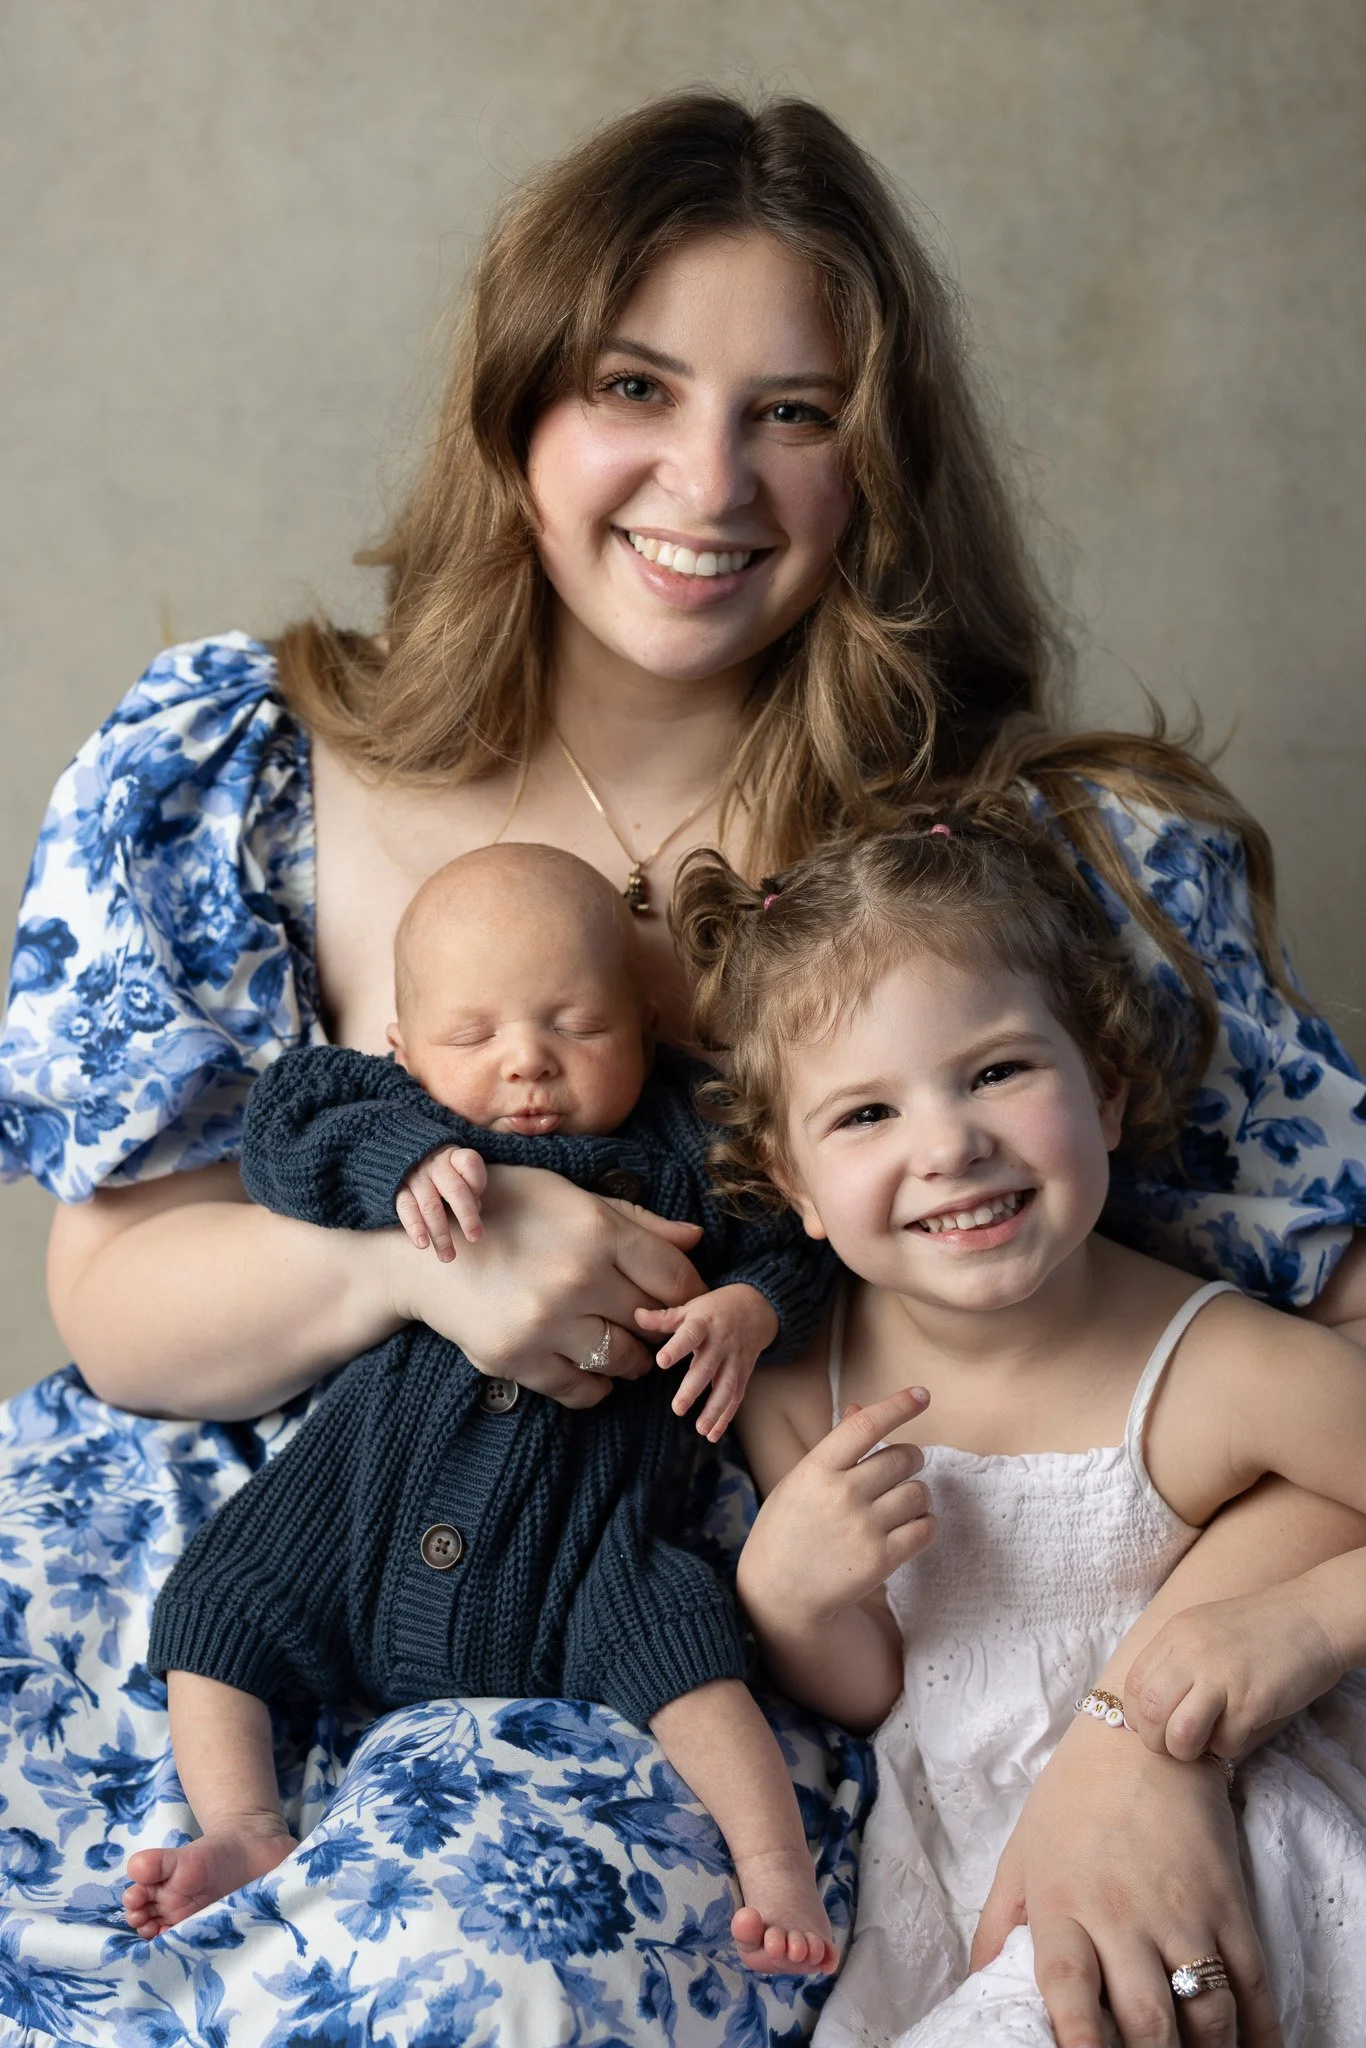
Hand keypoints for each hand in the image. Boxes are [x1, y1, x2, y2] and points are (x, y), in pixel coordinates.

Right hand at [382, 1165, 704, 1409]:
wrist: (427, 1256)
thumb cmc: (505, 1214)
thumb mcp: (570, 1199)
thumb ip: (635, 1221)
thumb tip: (695, 1239)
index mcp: (597, 1231)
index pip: (676, 1277)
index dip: (691, 1294)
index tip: (687, 1302)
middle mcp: (577, 1277)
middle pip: (655, 1321)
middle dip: (661, 1326)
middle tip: (650, 1324)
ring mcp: (546, 1323)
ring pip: (626, 1361)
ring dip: (633, 1359)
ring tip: (621, 1345)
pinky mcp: (519, 1359)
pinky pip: (584, 1390)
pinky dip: (596, 1385)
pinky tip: (588, 1366)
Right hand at [395, 1146, 486, 1258]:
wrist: (399, 1153)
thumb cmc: (441, 1169)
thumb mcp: (456, 1168)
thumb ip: (469, 1186)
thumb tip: (476, 1208)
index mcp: (453, 1156)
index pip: (470, 1163)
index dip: (477, 1182)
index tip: (478, 1199)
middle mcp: (435, 1165)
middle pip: (455, 1190)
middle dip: (467, 1216)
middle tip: (475, 1238)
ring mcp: (415, 1177)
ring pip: (431, 1206)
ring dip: (441, 1233)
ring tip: (448, 1256)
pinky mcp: (398, 1190)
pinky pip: (407, 1209)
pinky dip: (415, 1228)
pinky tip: (423, 1244)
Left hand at [635, 1283, 778, 1440]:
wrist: (757, 1307)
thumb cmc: (716, 1309)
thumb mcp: (692, 1307)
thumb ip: (664, 1318)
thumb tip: (636, 1316)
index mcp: (704, 1324)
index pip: (690, 1334)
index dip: (677, 1347)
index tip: (662, 1361)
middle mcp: (721, 1343)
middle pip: (707, 1367)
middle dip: (693, 1389)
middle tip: (677, 1408)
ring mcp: (734, 1360)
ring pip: (726, 1387)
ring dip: (714, 1410)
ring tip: (700, 1429)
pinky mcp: (743, 1374)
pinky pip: (736, 1397)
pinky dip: (726, 1417)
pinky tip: (712, 1434)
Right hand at [739, 1386, 935, 1628]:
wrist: (777, 1593)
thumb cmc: (787, 1528)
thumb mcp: (799, 1481)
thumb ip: (833, 1446)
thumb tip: (860, 1407)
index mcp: (816, 1468)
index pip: (865, 1426)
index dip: (898, 1406)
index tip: (922, 1395)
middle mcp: (841, 1494)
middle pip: (902, 1458)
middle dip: (910, 1459)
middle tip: (900, 1470)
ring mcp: (862, 1528)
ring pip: (919, 1493)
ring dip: (917, 1495)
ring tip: (900, 1505)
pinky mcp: (880, 1560)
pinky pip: (925, 1528)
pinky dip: (925, 1524)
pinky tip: (909, 1528)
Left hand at [972, 1713, 1280, 2046]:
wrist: (1142, 1739)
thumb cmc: (1071, 1803)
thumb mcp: (1019, 1858)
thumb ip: (997, 1930)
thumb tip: (977, 1991)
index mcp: (1063, 1904)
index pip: (1069, 1987)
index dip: (1079, 2042)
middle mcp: (1124, 1913)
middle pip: (1147, 2020)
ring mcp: (1184, 1912)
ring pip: (1207, 2015)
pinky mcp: (1229, 1905)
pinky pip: (1253, 1986)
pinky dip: (1259, 2034)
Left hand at [1123, 1581, 1343, 1762]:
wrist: (1313, 1617)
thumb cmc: (1260, 1629)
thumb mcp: (1204, 1629)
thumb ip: (1176, 1659)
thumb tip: (1150, 1707)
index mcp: (1176, 1634)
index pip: (1133, 1686)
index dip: (1139, 1716)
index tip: (1157, 1726)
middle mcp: (1192, 1652)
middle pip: (1149, 1712)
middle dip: (1157, 1741)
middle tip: (1176, 1744)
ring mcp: (1221, 1676)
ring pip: (1178, 1734)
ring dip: (1187, 1750)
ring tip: (1204, 1743)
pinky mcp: (1252, 1700)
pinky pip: (1224, 1742)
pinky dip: (1228, 1746)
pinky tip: (1240, 1729)